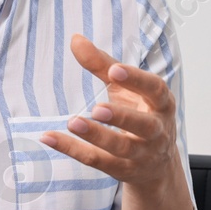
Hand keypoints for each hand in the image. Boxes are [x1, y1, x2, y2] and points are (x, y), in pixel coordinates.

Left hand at [38, 35, 180, 191]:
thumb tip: (75, 38)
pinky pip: (97, 161)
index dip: (136, 80)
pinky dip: (72, 150)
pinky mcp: (123, 170)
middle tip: (97, 108)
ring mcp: (141, 154)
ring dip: (97, 136)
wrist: (158, 166)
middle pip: (143, 125)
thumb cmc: (141, 114)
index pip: (154, 90)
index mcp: (160, 104)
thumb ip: (103, 64)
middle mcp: (156, 131)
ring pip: (120, 148)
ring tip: (73, 122)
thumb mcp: (127, 89)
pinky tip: (50, 138)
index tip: (114, 70)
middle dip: (121, 117)